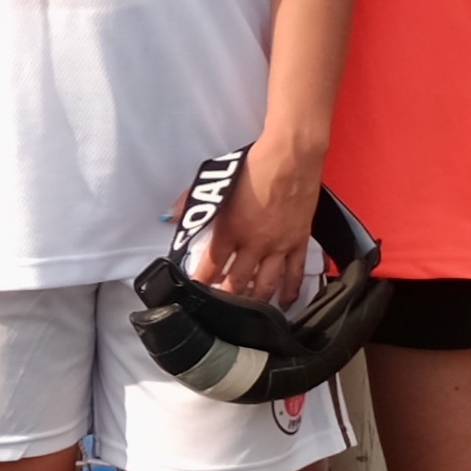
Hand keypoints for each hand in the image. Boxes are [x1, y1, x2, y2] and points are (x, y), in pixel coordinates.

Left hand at [192, 145, 323, 302]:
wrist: (290, 158)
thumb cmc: (254, 167)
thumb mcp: (218, 183)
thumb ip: (192, 202)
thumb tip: (171, 215)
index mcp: (230, 230)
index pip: (211, 266)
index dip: (201, 282)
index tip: (195, 292)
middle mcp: (254, 244)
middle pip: (237, 282)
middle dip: (226, 297)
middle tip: (220, 308)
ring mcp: (279, 246)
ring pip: (266, 285)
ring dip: (255, 301)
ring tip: (247, 312)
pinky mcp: (299, 242)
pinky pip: (295, 274)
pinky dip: (290, 291)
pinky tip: (285, 302)